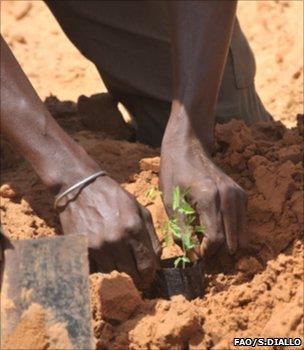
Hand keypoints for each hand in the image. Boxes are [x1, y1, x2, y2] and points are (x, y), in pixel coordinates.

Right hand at [58, 175, 160, 288]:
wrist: (81, 187)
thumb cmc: (113, 196)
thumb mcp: (138, 208)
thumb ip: (151, 235)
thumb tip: (157, 260)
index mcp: (134, 228)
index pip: (147, 264)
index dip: (149, 274)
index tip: (148, 276)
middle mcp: (116, 239)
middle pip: (130, 271)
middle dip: (133, 269)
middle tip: (131, 263)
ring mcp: (98, 245)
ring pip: (111, 269)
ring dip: (113, 262)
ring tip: (110, 245)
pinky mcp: (81, 248)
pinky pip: (93, 266)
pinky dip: (97, 261)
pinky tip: (97, 247)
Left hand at [160, 131, 247, 257]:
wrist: (187, 149)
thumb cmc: (174, 175)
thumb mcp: (171, 202)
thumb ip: (182, 230)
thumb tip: (193, 256)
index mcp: (209, 198)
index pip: (216, 239)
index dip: (206, 252)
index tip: (195, 254)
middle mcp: (229, 196)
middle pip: (231, 240)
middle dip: (216, 252)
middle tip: (201, 252)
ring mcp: (238, 194)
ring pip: (241, 234)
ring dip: (226, 244)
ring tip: (208, 242)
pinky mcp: (242, 194)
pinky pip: (242, 222)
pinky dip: (232, 232)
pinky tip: (216, 229)